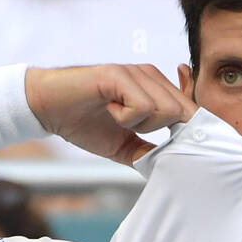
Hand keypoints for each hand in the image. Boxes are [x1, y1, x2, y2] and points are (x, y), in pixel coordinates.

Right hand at [25, 64, 197, 166]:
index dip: (191, 129)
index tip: (180, 142)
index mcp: (156, 89)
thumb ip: (149, 153)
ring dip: (141, 124)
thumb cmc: (86, 124)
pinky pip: (142, 107)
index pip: (191, 108)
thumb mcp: (125, 146)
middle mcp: (151, 76)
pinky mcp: (119, 75)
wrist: (49, 108)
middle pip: (183, 113)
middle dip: (159, 131)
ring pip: (165, 110)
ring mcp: (136, 73)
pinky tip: (108, 109)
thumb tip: (172, 169)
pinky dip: (126, 118)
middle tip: (128, 126)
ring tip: (116, 116)